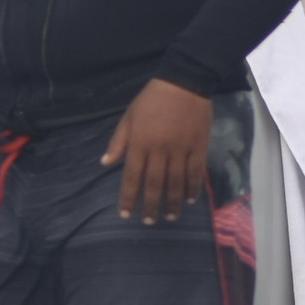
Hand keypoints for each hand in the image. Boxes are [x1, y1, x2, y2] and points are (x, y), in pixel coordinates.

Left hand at [102, 79, 211, 222]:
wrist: (184, 83)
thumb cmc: (151, 100)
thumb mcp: (128, 117)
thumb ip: (118, 142)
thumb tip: (105, 163)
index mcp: (139, 143)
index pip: (131, 176)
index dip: (128, 197)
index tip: (126, 214)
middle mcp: (159, 150)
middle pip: (154, 184)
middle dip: (150, 205)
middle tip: (149, 221)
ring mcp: (181, 150)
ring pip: (176, 182)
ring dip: (172, 202)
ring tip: (169, 216)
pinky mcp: (199, 147)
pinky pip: (195, 173)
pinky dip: (192, 188)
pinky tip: (188, 200)